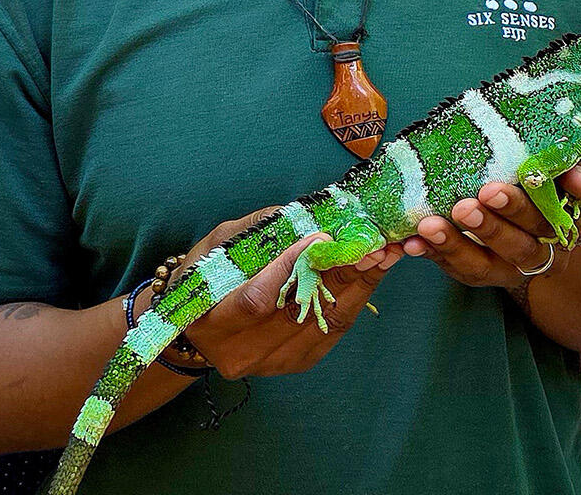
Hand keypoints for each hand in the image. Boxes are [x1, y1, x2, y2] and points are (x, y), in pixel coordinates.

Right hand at [178, 207, 401, 379]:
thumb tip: (304, 217)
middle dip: (337, 274)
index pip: (257, 300)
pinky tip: (369, 274)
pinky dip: (354, 300)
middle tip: (368, 243)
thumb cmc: (204, 277)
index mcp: (212, 323)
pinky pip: (331, 331)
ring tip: (381, 254)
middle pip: (298, 313)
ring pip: (323, 324)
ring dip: (357, 286)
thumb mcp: (218, 245)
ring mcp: (270, 363)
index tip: (320, 237)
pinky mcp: (295, 363)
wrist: (199, 327)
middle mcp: (240, 353)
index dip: (290, 268)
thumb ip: (257, 231)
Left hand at [402, 165, 580, 289]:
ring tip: (427, 226)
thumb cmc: (542, 184)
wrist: (533, 219)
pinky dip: (431, 255)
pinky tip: (410, 242)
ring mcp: (503, 270)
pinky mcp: (474, 273)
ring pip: (481, 267)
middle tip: (461, 207)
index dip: (517, 208)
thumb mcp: (558, 175)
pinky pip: (453, 270)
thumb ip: (567, 172)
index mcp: (559, 229)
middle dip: (486, 228)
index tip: (490, 189)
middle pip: (514, 248)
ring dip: (453, 246)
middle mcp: (534, 256)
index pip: (542, 221)